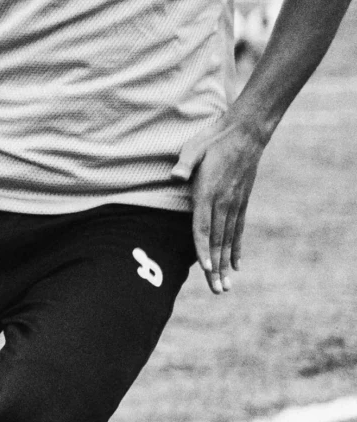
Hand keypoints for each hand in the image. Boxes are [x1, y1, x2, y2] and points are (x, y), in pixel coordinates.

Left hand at [175, 114, 269, 293]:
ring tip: (225, 287)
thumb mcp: (194, 148)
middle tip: (217, 291)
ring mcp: (234, 203)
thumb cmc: (213, 139)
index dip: (203, 249)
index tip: (205, 268)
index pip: (203, 227)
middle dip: (215, 268)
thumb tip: (175, 176)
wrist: (246, 131)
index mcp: (208, 194)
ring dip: (225, 264)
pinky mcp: (242, 201)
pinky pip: (238, 230)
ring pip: (228, 240)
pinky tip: (236, 266)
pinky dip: (236, 248)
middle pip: (217, 241)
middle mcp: (223, 203)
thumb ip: (185, 164)